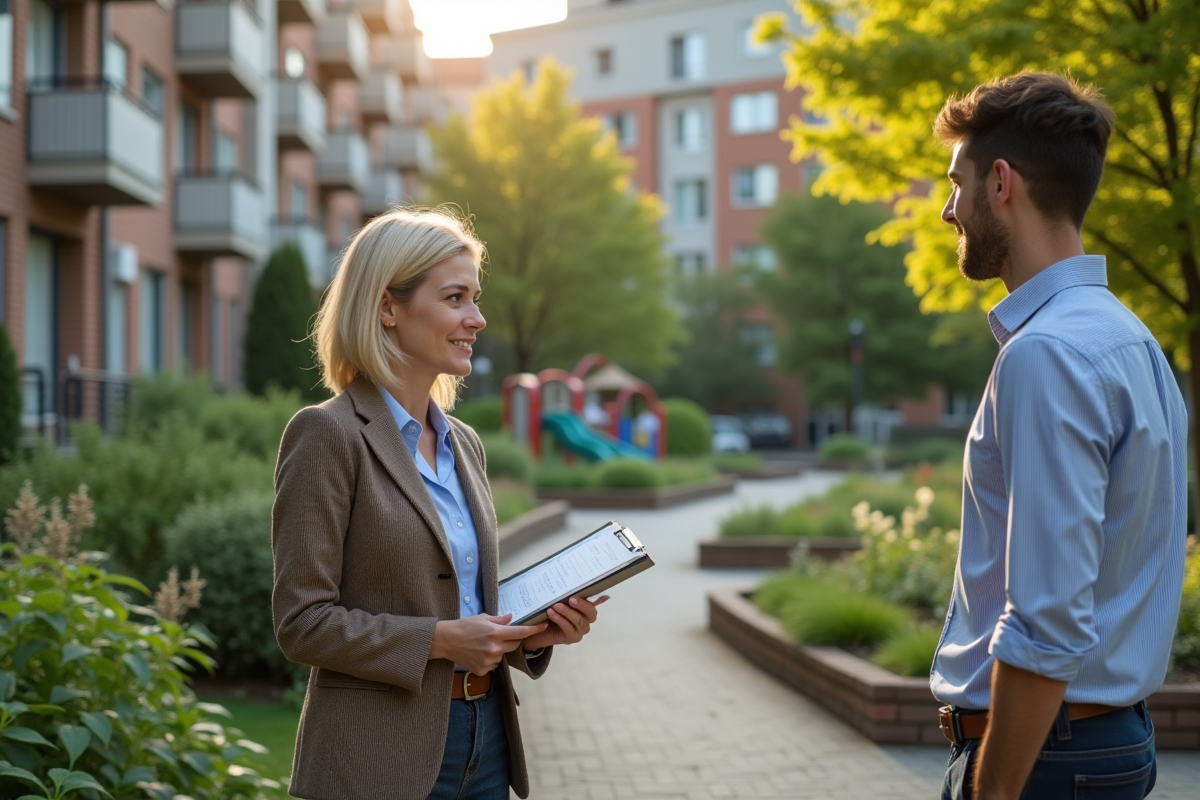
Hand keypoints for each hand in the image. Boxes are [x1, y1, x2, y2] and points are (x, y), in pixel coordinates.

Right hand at [429, 613, 546, 675]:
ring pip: (503, 655)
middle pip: (515, 645)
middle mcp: (495, 648)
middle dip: (512, 639)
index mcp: (496, 633)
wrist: (445, 641)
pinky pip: (494, 664)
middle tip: (500, 635)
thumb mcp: (482, 618)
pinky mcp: (483, 670)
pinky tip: (478, 653)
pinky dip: (490, 659)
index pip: (521, 632)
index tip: (544, 626)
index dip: (534, 629)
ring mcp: (489, 661)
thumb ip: (499, 620)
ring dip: (500, 650)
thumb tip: (512, 618)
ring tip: (483, 644)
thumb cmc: (463, 626)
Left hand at [520, 595, 608, 650]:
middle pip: (591, 613)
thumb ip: (565, 593)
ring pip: (580, 621)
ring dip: (567, 612)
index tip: (580, 593)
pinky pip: (569, 628)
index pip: (593, 602)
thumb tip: (571, 578)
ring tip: (554, 606)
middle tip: (571, 599)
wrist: (537, 631)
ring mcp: (580, 630)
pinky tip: (551, 614)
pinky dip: (560, 620)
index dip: (591, 597)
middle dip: (582, 605)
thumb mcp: (556, 600)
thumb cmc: (549, 612)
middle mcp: (586, 619)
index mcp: (585, 608)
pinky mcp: (573, 638)